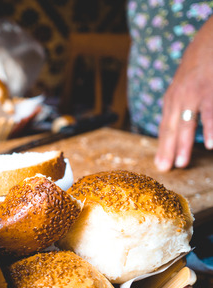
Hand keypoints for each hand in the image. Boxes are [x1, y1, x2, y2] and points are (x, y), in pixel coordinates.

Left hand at [155, 16, 212, 170]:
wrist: (211, 37)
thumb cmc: (198, 65)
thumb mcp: (183, 86)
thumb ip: (179, 107)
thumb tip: (175, 131)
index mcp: (172, 98)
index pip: (165, 127)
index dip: (163, 146)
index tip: (160, 165)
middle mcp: (180, 96)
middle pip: (172, 127)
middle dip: (168, 149)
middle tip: (165, 169)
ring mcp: (196, 92)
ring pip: (188, 122)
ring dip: (184, 143)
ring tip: (181, 163)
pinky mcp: (211, 88)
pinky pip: (212, 112)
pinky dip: (210, 128)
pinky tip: (210, 143)